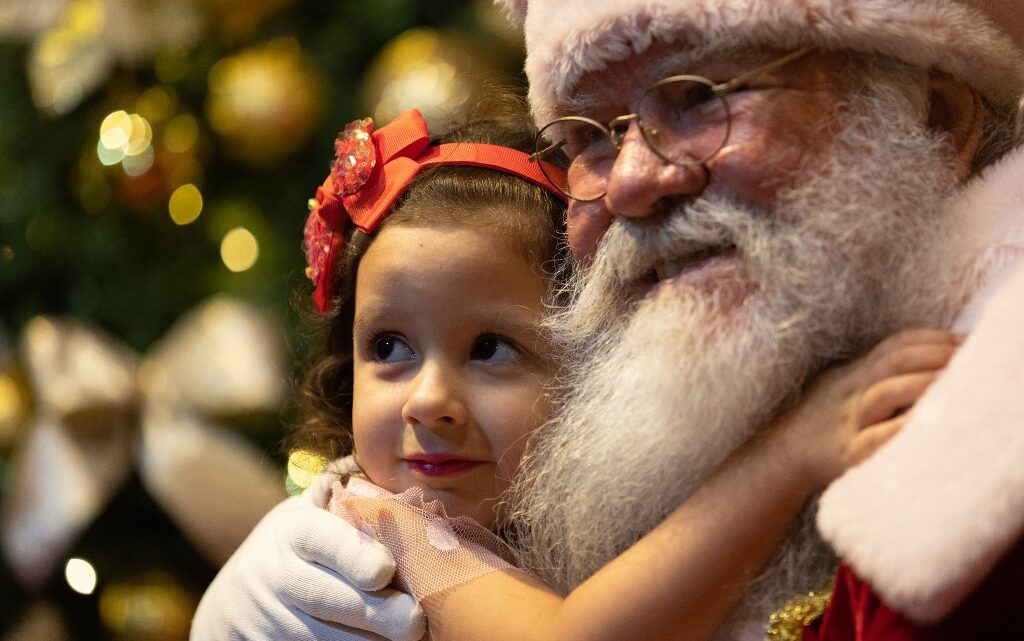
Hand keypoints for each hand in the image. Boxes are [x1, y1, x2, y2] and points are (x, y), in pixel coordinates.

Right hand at [190, 470, 425, 640]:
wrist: (235, 604)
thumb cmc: (299, 548)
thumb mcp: (311, 516)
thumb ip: (348, 501)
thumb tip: (398, 481)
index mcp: (293, 531)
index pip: (320, 539)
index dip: (354, 554)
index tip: (386, 568)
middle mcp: (278, 576)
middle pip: (329, 598)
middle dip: (377, 612)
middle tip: (416, 619)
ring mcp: (272, 619)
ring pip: (328, 637)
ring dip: (373, 639)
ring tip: (411, 634)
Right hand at [774, 329, 959, 487]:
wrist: (778, 456)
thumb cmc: (817, 422)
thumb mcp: (837, 386)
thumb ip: (872, 372)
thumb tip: (921, 357)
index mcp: (851, 376)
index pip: (893, 346)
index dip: (931, 338)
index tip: (964, 340)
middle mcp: (850, 394)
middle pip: (893, 363)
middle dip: (935, 356)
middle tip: (968, 358)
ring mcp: (847, 424)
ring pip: (884, 394)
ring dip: (922, 385)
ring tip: (954, 384)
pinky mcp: (847, 455)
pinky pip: (876, 439)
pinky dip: (903, 429)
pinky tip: (925, 424)